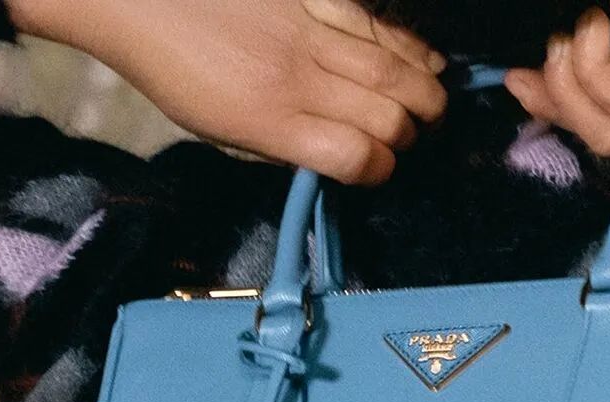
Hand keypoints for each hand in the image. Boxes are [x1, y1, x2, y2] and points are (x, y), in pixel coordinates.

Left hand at [7, 0, 447, 183]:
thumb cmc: (175, 75)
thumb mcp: (223, 134)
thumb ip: (285, 147)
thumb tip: (340, 155)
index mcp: (271, 123)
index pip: (355, 157)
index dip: (378, 170)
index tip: (375, 168)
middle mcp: (297, 79)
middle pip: (387, 114)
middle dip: (411, 134)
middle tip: (409, 136)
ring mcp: (307, 31)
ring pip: (393, 68)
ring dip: (425, 93)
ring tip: (433, 105)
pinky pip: (374, 23)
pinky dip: (410, 47)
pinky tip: (427, 61)